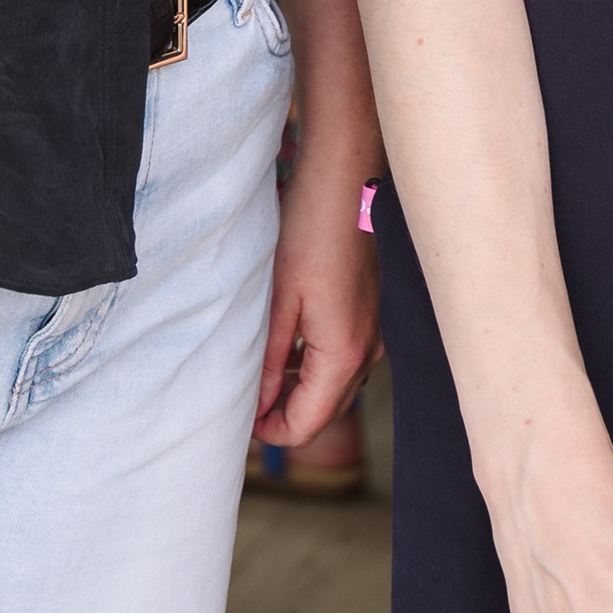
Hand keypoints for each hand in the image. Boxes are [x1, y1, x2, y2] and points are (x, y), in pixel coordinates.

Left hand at [251, 172, 380, 448]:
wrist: (349, 180)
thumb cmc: (312, 231)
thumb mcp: (279, 301)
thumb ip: (271, 360)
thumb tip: (259, 405)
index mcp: (344, 354)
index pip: (306, 425)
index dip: (269, 433)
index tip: (237, 417)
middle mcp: (368, 352)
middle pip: (324, 413)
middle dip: (284, 416)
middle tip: (243, 401)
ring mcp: (376, 334)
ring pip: (336, 388)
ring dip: (300, 393)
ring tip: (260, 376)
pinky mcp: (373, 316)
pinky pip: (345, 361)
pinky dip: (316, 369)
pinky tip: (288, 349)